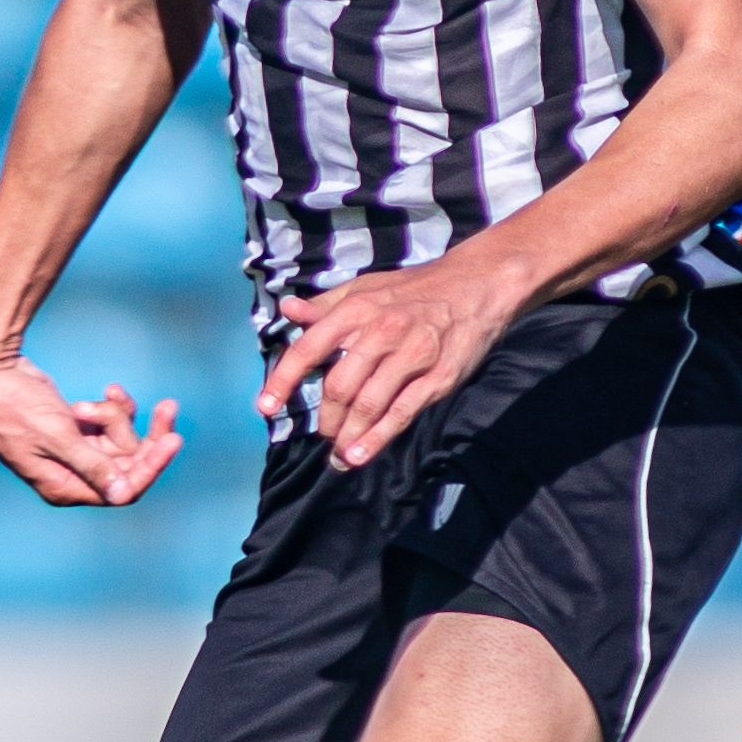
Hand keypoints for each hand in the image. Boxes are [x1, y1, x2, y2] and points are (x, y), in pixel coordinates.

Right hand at [0, 342, 182, 508]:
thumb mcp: (56, 435)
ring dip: (115, 415)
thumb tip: (122, 496)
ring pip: (118, 440)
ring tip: (96, 397)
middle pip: (127, 464)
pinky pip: (107, 424)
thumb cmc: (12, 406)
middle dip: (146, 434)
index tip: (173, 439)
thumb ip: (92, 465)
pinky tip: (109, 389)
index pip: (122, 488)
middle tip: (169, 405)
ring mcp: (73, 451)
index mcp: (65, 487)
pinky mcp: (73, 429)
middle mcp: (72, 475)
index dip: (151, 466)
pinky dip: (110, 407)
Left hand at [261, 252, 524, 468]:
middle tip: (323, 435)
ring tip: (338, 455)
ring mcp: (411, 355)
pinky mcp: (437, 377)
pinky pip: (402, 413)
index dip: (283, 380)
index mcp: (356, 309)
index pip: (309, 348)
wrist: (476, 286)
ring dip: (347, 436)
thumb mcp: (366, 288)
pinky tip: (359, 455)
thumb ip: (325, 306)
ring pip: (368, 404)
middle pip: (339, 386)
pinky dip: (377, 438)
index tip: (265, 407)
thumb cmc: (414, 289)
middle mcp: (381, 331)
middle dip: (326, 419)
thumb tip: (287, 310)